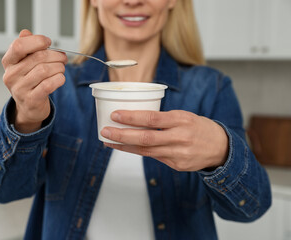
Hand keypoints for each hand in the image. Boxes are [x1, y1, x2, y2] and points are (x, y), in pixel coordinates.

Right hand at [2, 29, 67, 132]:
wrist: (29, 107)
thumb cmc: (29, 82)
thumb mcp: (24, 63)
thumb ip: (26, 47)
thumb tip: (26, 33)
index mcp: (8, 62)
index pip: (19, 45)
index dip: (37, 41)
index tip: (48, 42)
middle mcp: (11, 75)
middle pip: (37, 57)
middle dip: (55, 55)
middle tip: (63, 58)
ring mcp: (20, 89)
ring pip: (45, 70)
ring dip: (59, 67)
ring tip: (61, 68)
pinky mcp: (31, 100)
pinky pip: (48, 85)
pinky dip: (59, 79)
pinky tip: (60, 78)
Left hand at [101, 110, 228, 170]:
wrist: (220, 148)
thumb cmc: (198, 127)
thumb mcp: (184, 116)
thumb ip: (163, 119)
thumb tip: (135, 118)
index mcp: (182, 120)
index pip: (153, 118)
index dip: (132, 117)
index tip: (115, 115)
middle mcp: (180, 138)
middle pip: (146, 138)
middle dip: (122, 135)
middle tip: (105, 131)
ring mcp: (178, 154)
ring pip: (146, 151)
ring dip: (125, 146)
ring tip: (109, 140)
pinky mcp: (177, 166)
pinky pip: (153, 157)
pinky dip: (137, 152)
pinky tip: (125, 148)